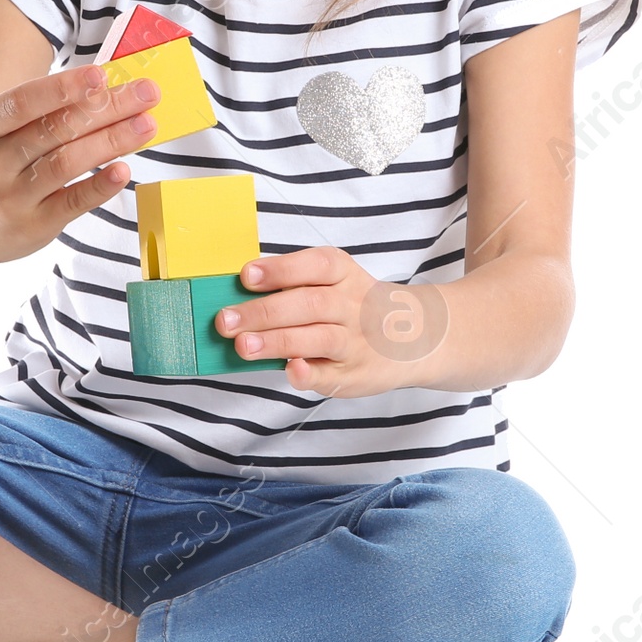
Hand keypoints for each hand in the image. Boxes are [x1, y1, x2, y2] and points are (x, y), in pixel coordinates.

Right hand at [0, 63, 158, 271]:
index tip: (102, 74)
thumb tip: (100, 85)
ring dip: (112, 141)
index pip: (23, 102)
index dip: (63, 88)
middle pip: (56, 129)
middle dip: (107, 107)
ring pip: (67, 163)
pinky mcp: (32, 228)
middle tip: (147, 93)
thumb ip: (34, 113)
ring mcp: (11, 198)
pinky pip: (72, 203)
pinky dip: (100, 186)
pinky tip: (124, 170)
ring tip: (147, 125)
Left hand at [212, 246, 448, 397]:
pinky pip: (330, 375)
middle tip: (226, 320)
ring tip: (242, 345)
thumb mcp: (336, 280)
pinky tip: (290, 370)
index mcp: (343, 274)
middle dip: (264, 312)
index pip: (315, 266)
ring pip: (317, 338)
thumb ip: (294, 283)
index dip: (280, 270)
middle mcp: (352, 305)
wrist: (416, 336)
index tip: (246, 276)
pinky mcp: (353, 374)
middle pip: (309, 304)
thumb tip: (238, 293)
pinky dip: (309, 374)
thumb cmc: (354, 304)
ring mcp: (354, 341)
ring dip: (277, 342)